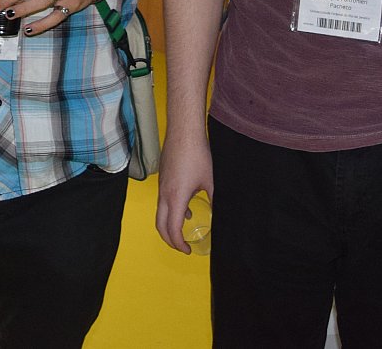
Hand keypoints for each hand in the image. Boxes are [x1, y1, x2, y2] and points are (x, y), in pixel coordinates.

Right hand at [154, 127, 214, 251]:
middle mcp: (164, 194)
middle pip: (160, 225)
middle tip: (182, 247)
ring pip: (159, 213)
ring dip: (168, 225)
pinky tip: (184, 209)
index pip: (172, 229)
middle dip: (169, 240)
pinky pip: (162, 201)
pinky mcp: (163, 177)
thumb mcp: (211, 181)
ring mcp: (161, 185)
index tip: (188, 251)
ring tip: (183, 232)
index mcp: (176, 198)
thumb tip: (222, 215)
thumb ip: (216, 201)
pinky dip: (170, 211)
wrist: (184, 131)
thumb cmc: (197, 154)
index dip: (179, 244)